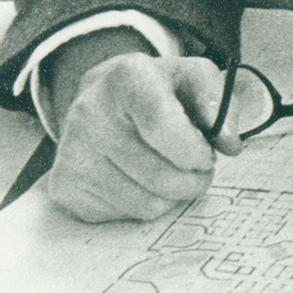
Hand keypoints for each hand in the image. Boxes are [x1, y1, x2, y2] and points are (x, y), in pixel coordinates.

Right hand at [45, 33, 241, 223]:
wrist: (102, 98)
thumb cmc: (158, 91)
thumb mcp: (194, 78)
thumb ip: (220, 103)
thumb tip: (228, 143)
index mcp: (127, 77)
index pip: (164, 126)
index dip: (195, 151)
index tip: (207, 155)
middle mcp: (90, 112)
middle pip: (160, 175)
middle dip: (193, 179)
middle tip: (197, 168)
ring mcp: (72, 151)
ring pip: (146, 203)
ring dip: (172, 196)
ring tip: (171, 171)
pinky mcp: (64, 185)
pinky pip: (123, 216)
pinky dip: (143, 205)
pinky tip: (139, 179)